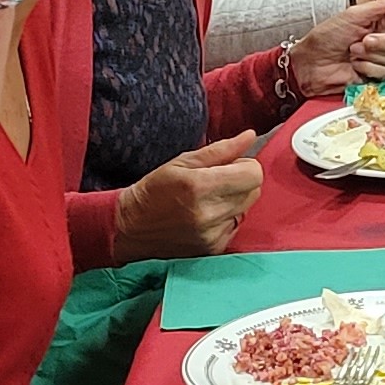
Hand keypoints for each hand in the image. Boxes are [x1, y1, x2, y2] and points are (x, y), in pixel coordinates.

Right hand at [112, 128, 264, 258]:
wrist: (130, 228)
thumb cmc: (154, 190)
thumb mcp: (182, 162)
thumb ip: (221, 150)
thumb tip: (249, 137)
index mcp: (200, 186)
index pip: (253, 174)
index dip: (245, 166)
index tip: (230, 165)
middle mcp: (209, 213)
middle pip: (254, 191)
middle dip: (241, 181)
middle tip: (217, 181)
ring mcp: (212, 234)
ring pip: (246, 209)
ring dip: (234, 201)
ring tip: (208, 199)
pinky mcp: (213, 248)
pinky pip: (236, 226)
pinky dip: (226, 218)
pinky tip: (205, 215)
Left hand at [289, 0, 384, 94]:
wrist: (311, 64)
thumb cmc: (326, 37)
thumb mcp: (354, 15)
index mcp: (383, 19)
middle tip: (363, 40)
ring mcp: (384, 57)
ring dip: (374, 56)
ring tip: (354, 52)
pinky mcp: (379, 74)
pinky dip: (370, 69)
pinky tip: (356, 66)